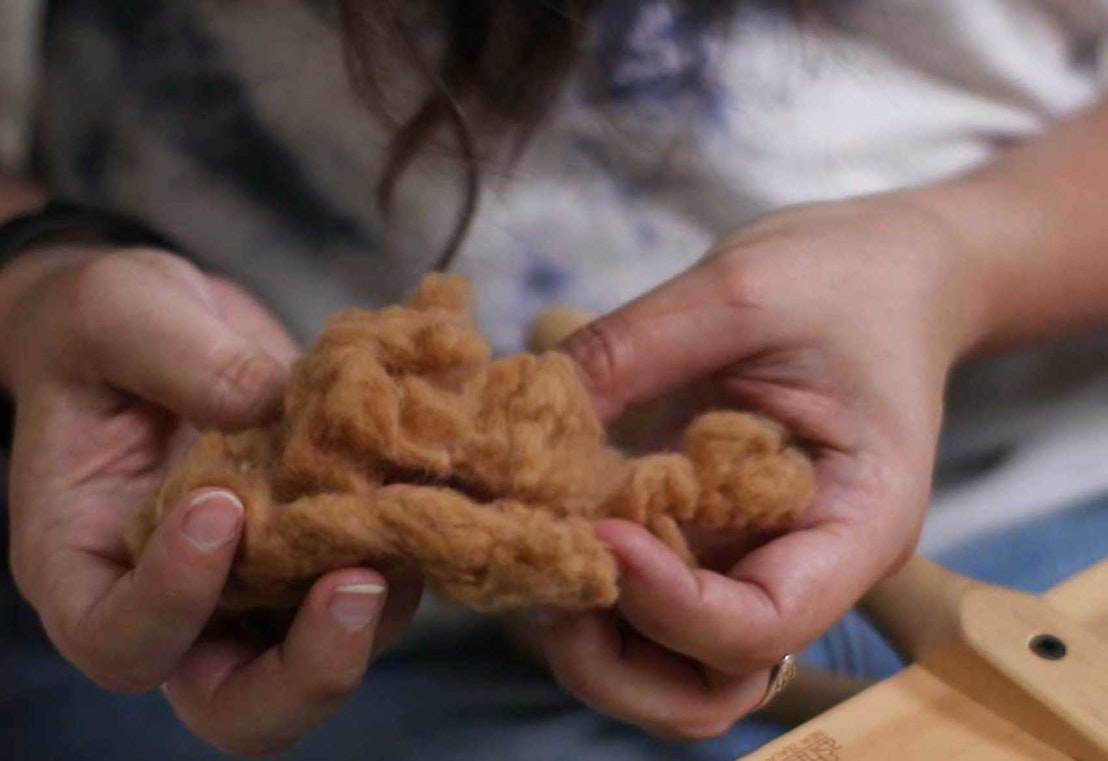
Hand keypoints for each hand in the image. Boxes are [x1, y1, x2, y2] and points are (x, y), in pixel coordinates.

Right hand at [0, 246, 422, 754]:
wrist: (160, 322)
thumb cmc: (103, 324)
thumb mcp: (117, 312)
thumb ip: (181, 357)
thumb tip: (268, 403)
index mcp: (81, 562)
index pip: (116, 640)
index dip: (169, 603)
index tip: (220, 509)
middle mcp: (169, 603)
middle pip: (232, 704)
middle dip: (304, 670)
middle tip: (357, 584)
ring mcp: (250, 591)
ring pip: (317, 663)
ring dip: (374, 614)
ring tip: (412, 521)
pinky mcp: (313, 554)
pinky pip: (364, 591)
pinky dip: (402, 557)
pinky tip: (429, 491)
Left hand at [525, 193, 983, 738]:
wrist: (880, 273)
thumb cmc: (842, 278)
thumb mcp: (741, 287)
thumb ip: (634, 347)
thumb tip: (527, 408)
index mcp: (857, 521)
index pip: (766, 623)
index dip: (671, 603)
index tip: (606, 533)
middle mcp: (801, 567)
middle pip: (707, 688)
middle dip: (614, 657)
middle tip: (550, 574)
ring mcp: (746, 563)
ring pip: (664, 669)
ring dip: (589, 639)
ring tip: (538, 553)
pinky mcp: (700, 540)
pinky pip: (638, 607)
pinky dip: (584, 587)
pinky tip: (546, 520)